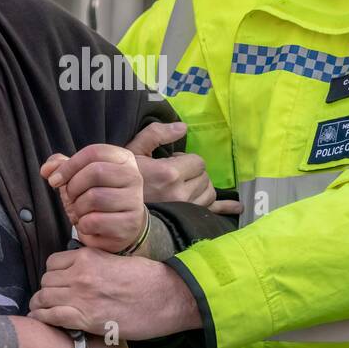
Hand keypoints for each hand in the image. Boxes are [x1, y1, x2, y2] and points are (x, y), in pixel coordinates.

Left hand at [28, 246, 201, 341]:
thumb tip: (80, 271)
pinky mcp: (85, 318)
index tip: (59, 284)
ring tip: (48, 312)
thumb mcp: (116, 260)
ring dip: (43, 305)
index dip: (54, 275)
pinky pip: (51, 317)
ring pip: (43, 298)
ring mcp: (81, 296)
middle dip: (48, 291)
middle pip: (45, 281)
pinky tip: (47, 322)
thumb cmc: (147, 278)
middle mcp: (79, 274)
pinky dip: (45, 319)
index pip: (52, 263)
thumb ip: (94, 263)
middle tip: (54, 301)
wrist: (166, 296)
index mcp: (87, 256)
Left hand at [40, 145, 146, 253]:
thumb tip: (46, 169)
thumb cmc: (98, 197)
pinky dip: (84, 225)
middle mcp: (133, 176)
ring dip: (78, 208)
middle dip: (73, 187)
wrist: (121, 227)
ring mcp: (134, 201)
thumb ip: (62, 167)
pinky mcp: (129, 224)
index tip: (53, 180)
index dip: (69, 166)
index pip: (94, 152)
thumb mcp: (80, 177)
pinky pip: (95, 221)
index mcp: (123, 159)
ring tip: (81, 212)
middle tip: (70, 198)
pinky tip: (89, 225)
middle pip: (95, 172)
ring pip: (94, 197)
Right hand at [125, 121, 242, 215]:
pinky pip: (212, 213)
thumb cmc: (122, 180)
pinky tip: (236, 207)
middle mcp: (181, 193)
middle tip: (176, 175)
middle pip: (205, 178)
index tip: (171, 163)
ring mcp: (185, 209)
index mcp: (170, 173)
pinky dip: (226, 208)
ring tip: (185, 187)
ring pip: (209, 194)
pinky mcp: (186, 220)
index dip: (186, 160)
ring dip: (201, 187)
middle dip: (194, 173)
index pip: (197, 162)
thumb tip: (184, 127)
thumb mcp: (133, 151)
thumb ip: (157, 134)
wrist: (112, 210)